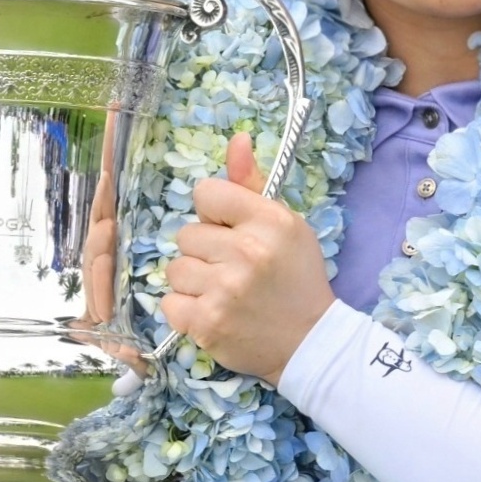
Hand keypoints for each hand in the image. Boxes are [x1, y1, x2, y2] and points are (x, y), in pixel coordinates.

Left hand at [160, 131, 330, 380]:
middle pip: (186, 234)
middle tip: (232, 270)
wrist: (310, 342)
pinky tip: (212, 312)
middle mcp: (246, 252)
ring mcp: (224, 290)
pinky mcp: (207, 324)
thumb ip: (251, 185)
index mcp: (268, 221)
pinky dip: (186, 310)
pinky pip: (169, 303)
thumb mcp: (285, 225)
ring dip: (193, 281)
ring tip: (222, 292)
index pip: (206, 193)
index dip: (214, 213)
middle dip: (204, 251)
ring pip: (175, 268)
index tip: (231, 232)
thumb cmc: (296, 279)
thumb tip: (237, 139)